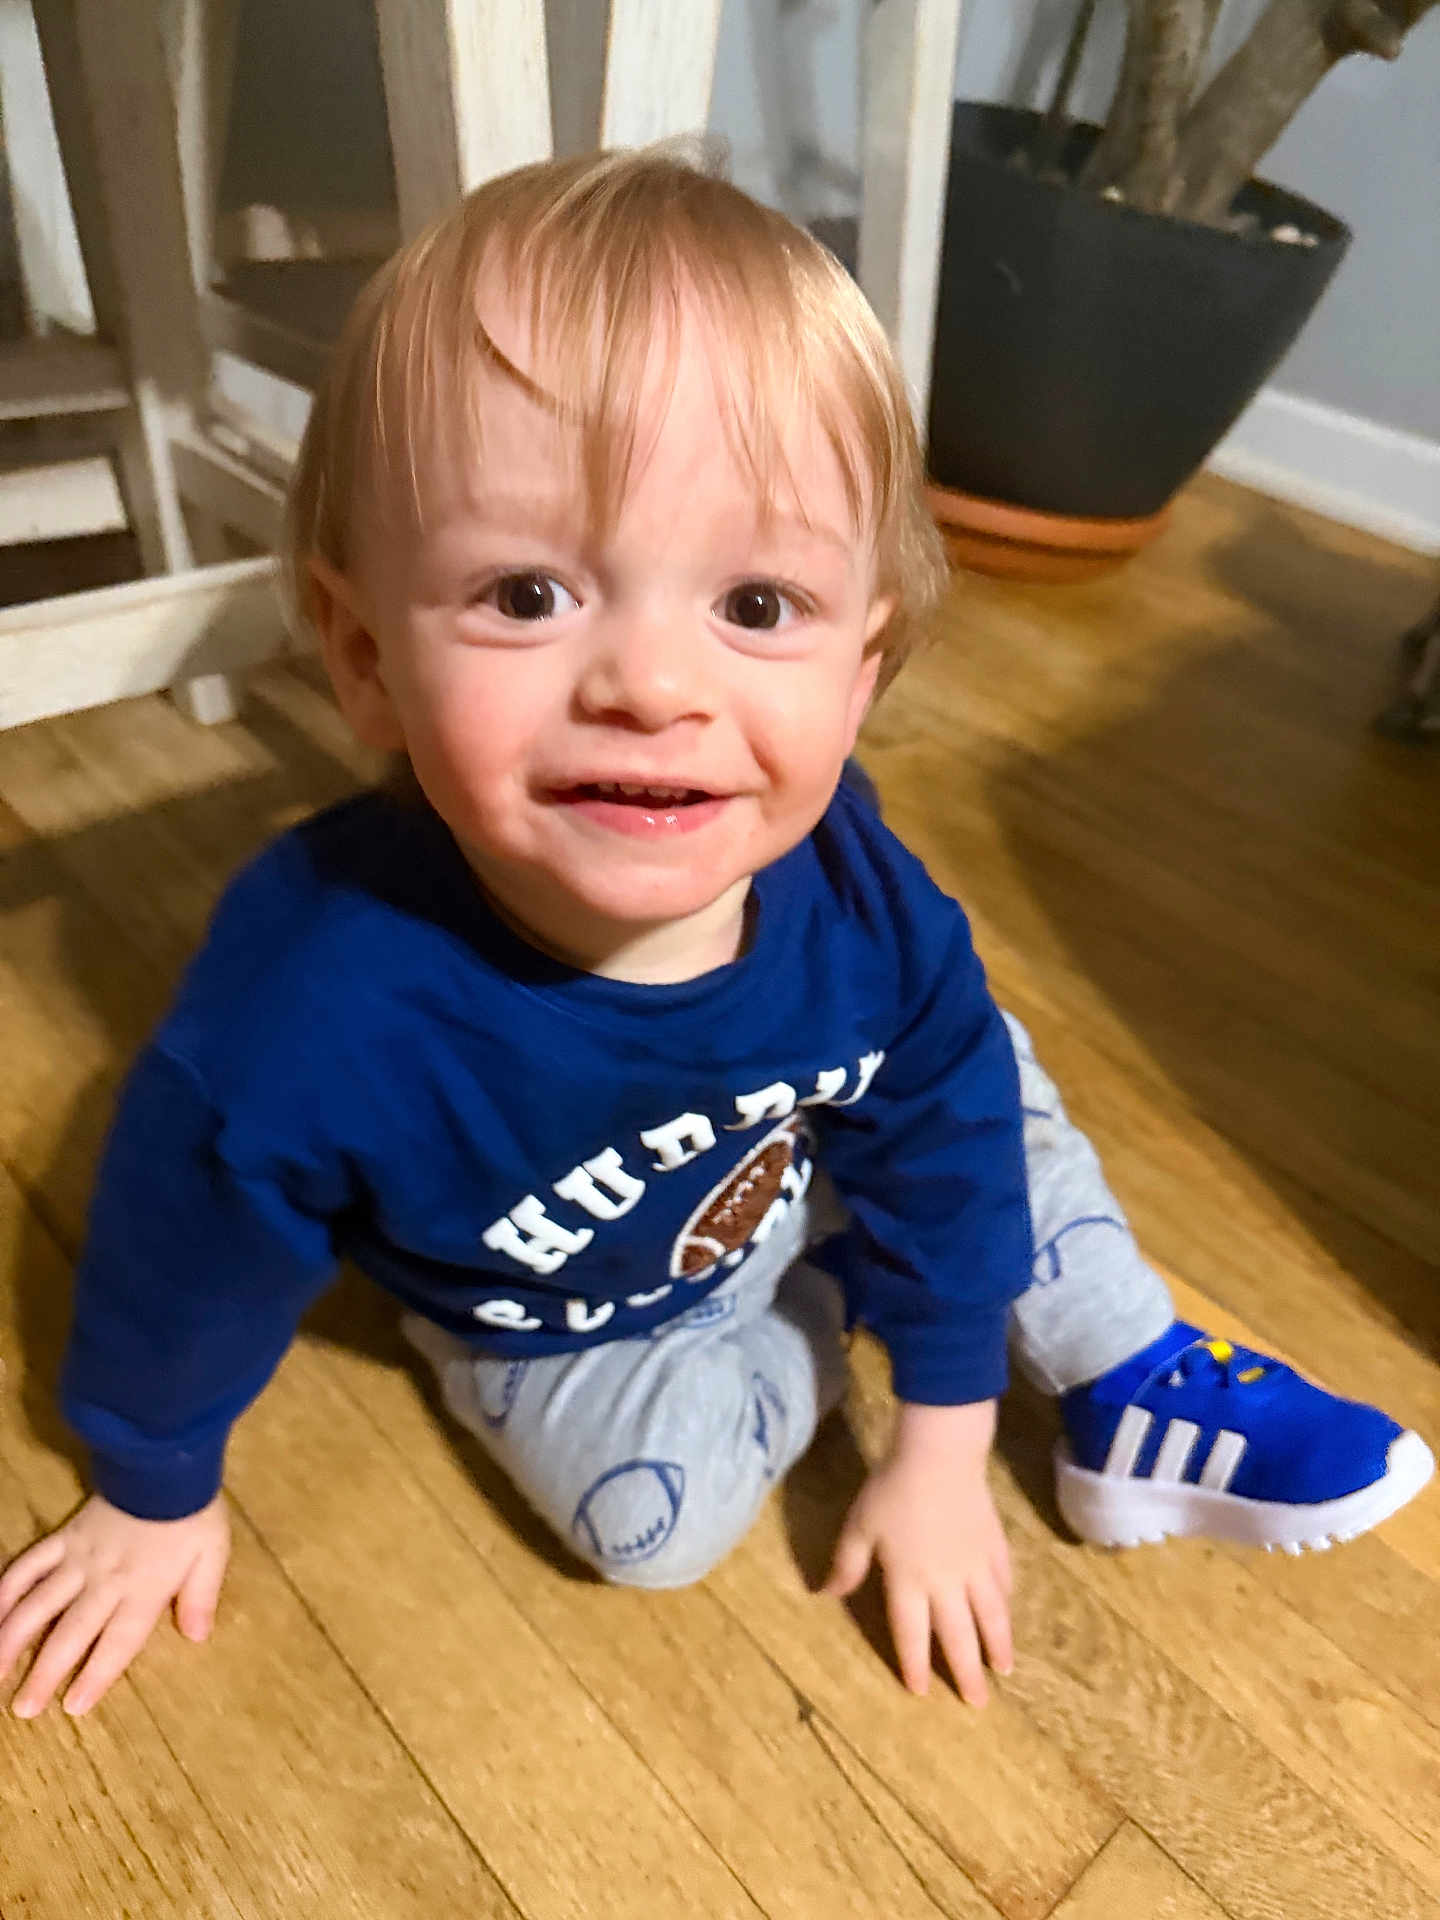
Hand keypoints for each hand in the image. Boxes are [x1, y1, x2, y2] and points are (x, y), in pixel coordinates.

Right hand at [0, 1491, 230, 1717]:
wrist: (163, 1464)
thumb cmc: (191, 1513)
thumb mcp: (211, 1554)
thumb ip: (201, 1596)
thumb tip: (197, 1637)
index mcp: (143, 1590)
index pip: (116, 1643)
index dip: (95, 1676)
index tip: (73, 1706)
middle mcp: (104, 1582)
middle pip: (69, 1634)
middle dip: (44, 1674)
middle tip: (22, 1708)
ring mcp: (77, 1560)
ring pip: (37, 1605)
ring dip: (12, 1641)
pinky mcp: (63, 1538)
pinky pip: (28, 1566)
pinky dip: (6, 1591)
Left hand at [823, 1400, 1011, 1703]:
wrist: (939, 1456)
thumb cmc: (891, 1490)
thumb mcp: (858, 1527)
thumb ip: (846, 1565)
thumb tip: (825, 1595)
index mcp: (909, 1583)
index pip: (912, 1634)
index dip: (914, 1664)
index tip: (921, 1691)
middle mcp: (946, 1584)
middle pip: (958, 1636)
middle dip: (966, 1672)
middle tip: (978, 1703)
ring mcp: (976, 1566)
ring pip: (991, 1616)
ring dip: (997, 1645)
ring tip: (1004, 1669)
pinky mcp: (995, 1545)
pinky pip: (1003, 1581)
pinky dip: (1006, 1601)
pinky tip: (1008, 1610)